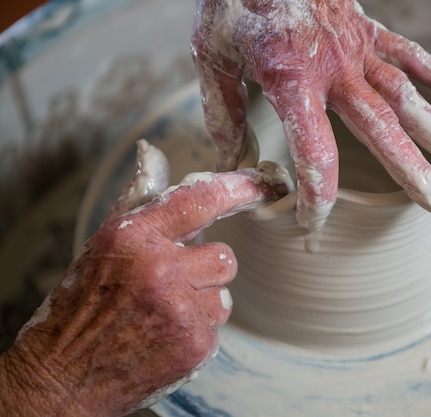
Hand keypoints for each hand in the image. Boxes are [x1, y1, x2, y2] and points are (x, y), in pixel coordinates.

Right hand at [0, 141, 289, 416]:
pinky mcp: (194, 344)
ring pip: (224, 294)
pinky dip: (196, 330)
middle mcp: (159, 269)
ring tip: (165, 312)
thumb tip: (152, 155)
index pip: (199, 200)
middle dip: (207, 269)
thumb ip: (137, 200)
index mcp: (134, 236)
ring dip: (203, 302)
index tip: (264, 185)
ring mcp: (179, 309)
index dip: (239, 189)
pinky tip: (164, 336)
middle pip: (224, 256)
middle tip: (176, 283)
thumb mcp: (104, 245)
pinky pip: (216, 325)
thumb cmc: (83, 305)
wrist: (64, 375)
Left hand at [191, 0, 430, 234]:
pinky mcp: (368, 28)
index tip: (314, 228)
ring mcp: (357, 47)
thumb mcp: (211, 55)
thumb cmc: (231, 1)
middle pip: (384, 131)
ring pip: (408, 98)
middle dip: (416, 175)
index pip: (315, 153)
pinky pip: (412, 54)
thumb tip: (230, 161)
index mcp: (292, 80)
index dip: (317, 198)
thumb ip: (223, 111)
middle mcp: (335, 68)